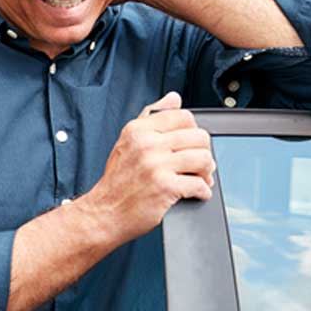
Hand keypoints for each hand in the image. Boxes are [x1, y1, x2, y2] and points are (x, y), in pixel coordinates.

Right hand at [75, 92, 215, 243]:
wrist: (104, 213)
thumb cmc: (117, 181)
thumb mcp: (128, 142)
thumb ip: (151, 117)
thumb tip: (173, 98)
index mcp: (138, 130)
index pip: (184, 116)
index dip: (192, 132)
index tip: (188, 145)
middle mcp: (147, 144)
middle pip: (199, 137)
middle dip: (203, 153)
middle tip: (196, 166)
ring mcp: (156, 165)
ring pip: (204, 159)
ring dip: (206, 173)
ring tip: (197, 179)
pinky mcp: (165, 187)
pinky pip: (200, 184)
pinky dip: (202, 192)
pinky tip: (193, 193)